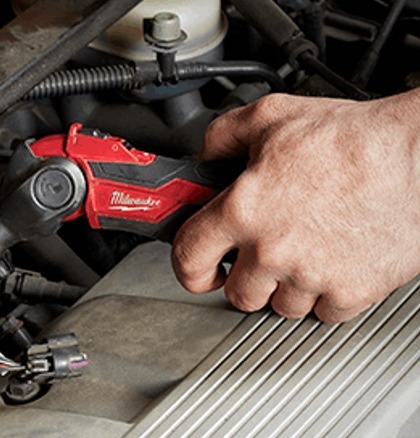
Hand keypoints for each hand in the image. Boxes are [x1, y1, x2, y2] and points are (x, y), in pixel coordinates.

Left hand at [172, 91, 419, 322]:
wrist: (418, 157)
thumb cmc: (354, 139)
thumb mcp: (272, 117)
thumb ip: (224, 135)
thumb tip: (205, 154)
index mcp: (244, 209)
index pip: (188, 259)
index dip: (188, 268)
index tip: (198, 270)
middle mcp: (273, 249)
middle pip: (237, 294)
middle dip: (243, 277)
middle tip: (259, 255)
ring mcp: (312, 276)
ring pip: (280, 306)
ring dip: (285, 286)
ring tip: (303, 250)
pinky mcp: (351, 293)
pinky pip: (323, 312)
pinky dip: (325, 295)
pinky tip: (332, 261)